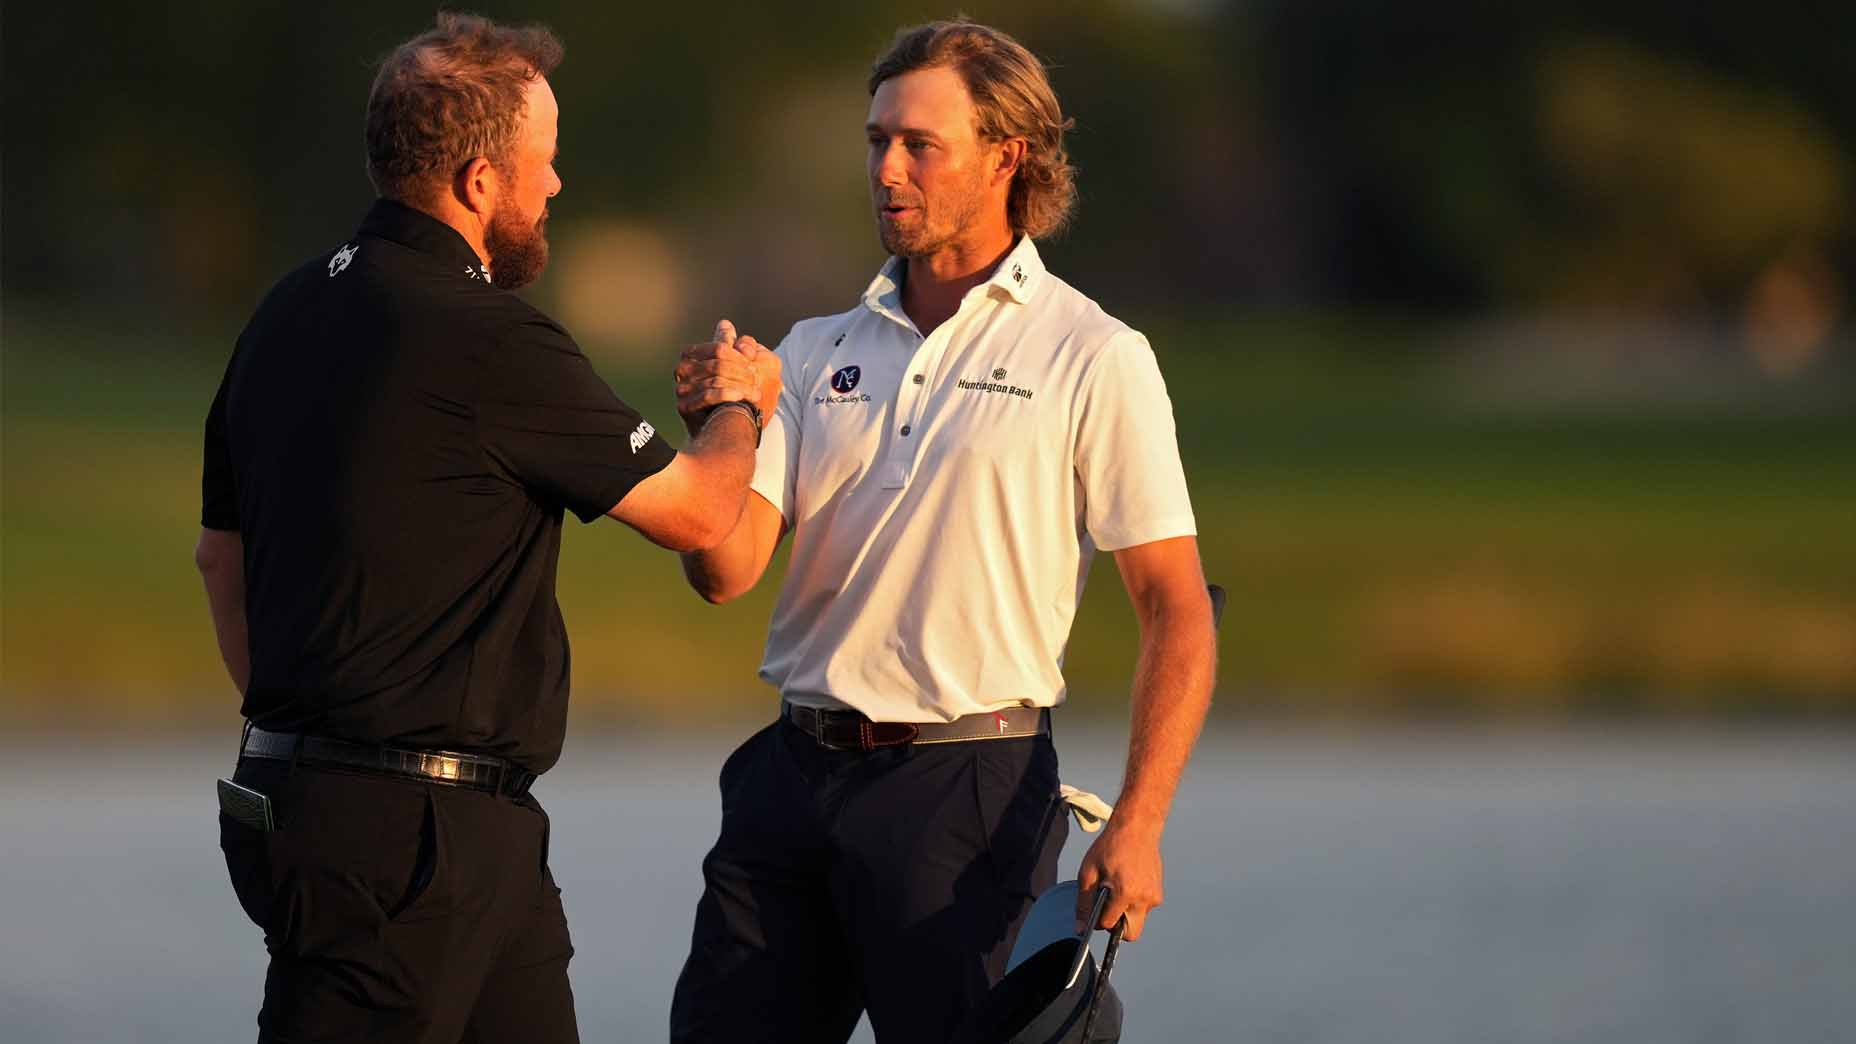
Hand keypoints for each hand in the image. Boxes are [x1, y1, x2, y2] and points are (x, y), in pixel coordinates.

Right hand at [675, 320, 777, 435]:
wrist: (723, 428)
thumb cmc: (732, 395)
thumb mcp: (735, 368)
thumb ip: (731, 347)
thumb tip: (725, 324)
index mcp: (692, 355)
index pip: (719, 348)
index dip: (739, 355)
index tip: (755, 362)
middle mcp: (682, 370)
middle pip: (717, 363)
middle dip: (741, 371)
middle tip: (759, 380)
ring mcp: (682, 389)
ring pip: (714, 379)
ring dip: (739, 385)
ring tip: (756, 393)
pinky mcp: (684, 407)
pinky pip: (707, 396)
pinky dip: (727, 394)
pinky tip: (742, 397)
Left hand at [1075, 818, 1164, 941]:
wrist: (1136, 828)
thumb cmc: (1110, 846)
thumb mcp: (1088, 872)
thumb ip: (1083, 903)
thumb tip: (1080, 929)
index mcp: (1125, 893)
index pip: (1109, 925)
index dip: (1099, 920)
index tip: (1096, 907)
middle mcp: (1143, 898)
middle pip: (1131, 934)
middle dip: (1118, 926)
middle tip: (1108, 905)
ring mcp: (1154, 896)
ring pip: (1138, 921)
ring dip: (1126, 913)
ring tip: (1118, 887)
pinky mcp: (1159, 892)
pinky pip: (1144, 909)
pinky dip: (1135, 903)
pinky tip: (1128, 882)